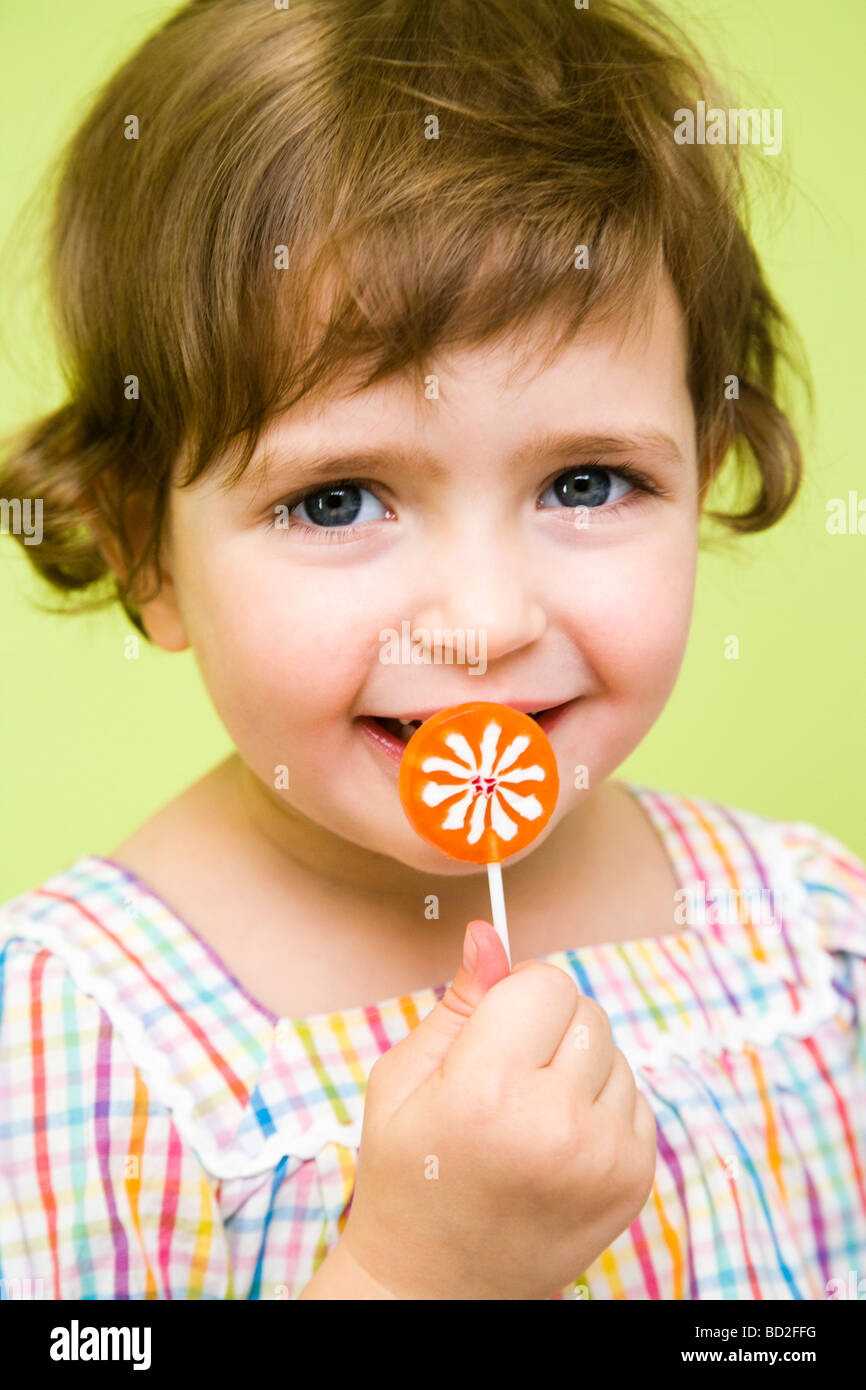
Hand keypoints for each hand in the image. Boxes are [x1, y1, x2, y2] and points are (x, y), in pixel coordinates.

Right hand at [339, 919, 656, 1299]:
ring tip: (529, 1116)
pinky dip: (601, 1105)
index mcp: (489, 1092)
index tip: (492, 1033)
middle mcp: (557, 1124)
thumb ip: (460, 1002)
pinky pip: (636, 1095)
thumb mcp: (404, 1081)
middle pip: (585, 1011)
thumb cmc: (409, 1176)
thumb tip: (489, 933)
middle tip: (505, 1080)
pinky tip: (557, 1140)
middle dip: (547, 1027)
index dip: (515, 997)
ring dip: (578, 1066)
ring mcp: (604, 1157)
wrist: (439, 1284)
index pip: (546, 982)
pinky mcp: (634, 1180)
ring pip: (615, 1050)